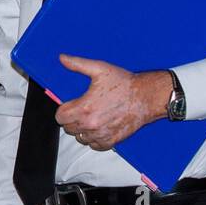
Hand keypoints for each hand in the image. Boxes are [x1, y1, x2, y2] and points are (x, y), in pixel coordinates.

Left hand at [55, 56, 171, 148]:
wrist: (145, 97)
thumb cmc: (124, 83)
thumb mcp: (99, 69)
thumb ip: (78, 64)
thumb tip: (62, 58)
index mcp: (84, 108)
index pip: (60, 117)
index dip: (64, 110)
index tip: (71, 105)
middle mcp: (90, 124)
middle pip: (68, 128)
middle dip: (72, 119)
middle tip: (82, 109)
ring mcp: (100, 135)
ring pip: (80, 138)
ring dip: (82, 130)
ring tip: (92, 117)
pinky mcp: (111, 141)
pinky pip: (93, 145)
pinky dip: (94, 139)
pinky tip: (100, 127)